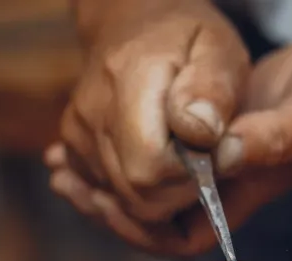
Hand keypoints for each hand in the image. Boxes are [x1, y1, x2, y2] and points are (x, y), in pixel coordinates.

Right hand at [46, 0, 249, 249]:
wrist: (134, 24)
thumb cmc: (188, 39)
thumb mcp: (218, 51)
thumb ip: (213, 91)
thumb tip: (200, 133)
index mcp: (129, 83)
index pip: (152, 171)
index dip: (191, 181)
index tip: (213, 159)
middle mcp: (92, 115)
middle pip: (136, 198)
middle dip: (180, 197)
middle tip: (204, 165)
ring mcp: (77, 136)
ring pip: (123, 205)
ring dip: (163, 199)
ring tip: (185, 162)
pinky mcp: (74, 151)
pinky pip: (107, 199)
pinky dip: (138, 198)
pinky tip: (160, 174)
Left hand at [51, 32, 291, 258]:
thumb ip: (277, 137)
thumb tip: (220, 153)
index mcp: (245, 192)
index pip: (182, 236)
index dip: (139, 229)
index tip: (103, 198)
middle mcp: (224, 183)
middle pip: (153, 219)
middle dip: (106, 206)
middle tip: (65, 181)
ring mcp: (212, 157)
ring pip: (148, 187)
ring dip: (104, 178)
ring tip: (62, 165)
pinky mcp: (206, 129)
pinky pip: (155, 149)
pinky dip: (119, 145)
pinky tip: (90, 133)